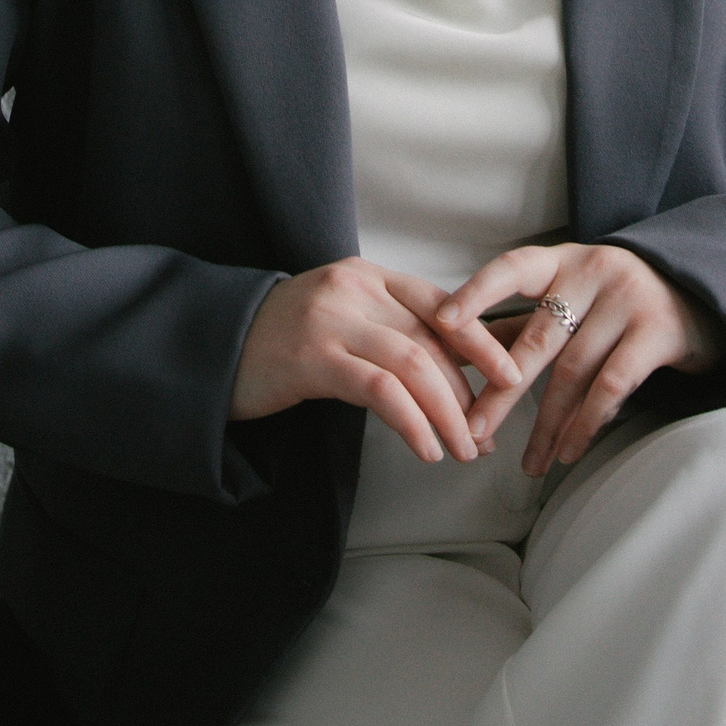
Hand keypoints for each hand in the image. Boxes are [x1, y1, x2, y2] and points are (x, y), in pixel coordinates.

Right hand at [230, 258, 523, 464]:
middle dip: (467, 390)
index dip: (480, 340)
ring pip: (413, 363)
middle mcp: (353, 288)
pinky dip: (411, 421)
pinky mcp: (312, 357)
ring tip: (463, 450)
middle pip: (431, 338)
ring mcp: (331, 319)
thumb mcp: (343, 323)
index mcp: (367, 276)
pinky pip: (379, 389)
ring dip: (447, 412)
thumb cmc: (284, 344)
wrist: (214, 348)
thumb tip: (455, 377)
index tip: (510, 375)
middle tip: (484, 435)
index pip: (440, 303)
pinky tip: (426, 447)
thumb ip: (389, 334)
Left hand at [434, 244, 725, 476]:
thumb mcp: (570, 299)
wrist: (702, 294)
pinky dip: (588, 423)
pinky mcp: (658, 331)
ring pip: (574, 370)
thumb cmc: (616, 302)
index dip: (476, 292)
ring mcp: (627, 299)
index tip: (442, 322)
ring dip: (548, 424)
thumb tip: (453, 350)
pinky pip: (613, 384)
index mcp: (561, 262)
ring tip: (529, 463)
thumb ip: (519, 323)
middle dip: (502, 391)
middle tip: (473, 431)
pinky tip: (570, 451)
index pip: (511, 268)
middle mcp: (592, 272)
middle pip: (538, 338)